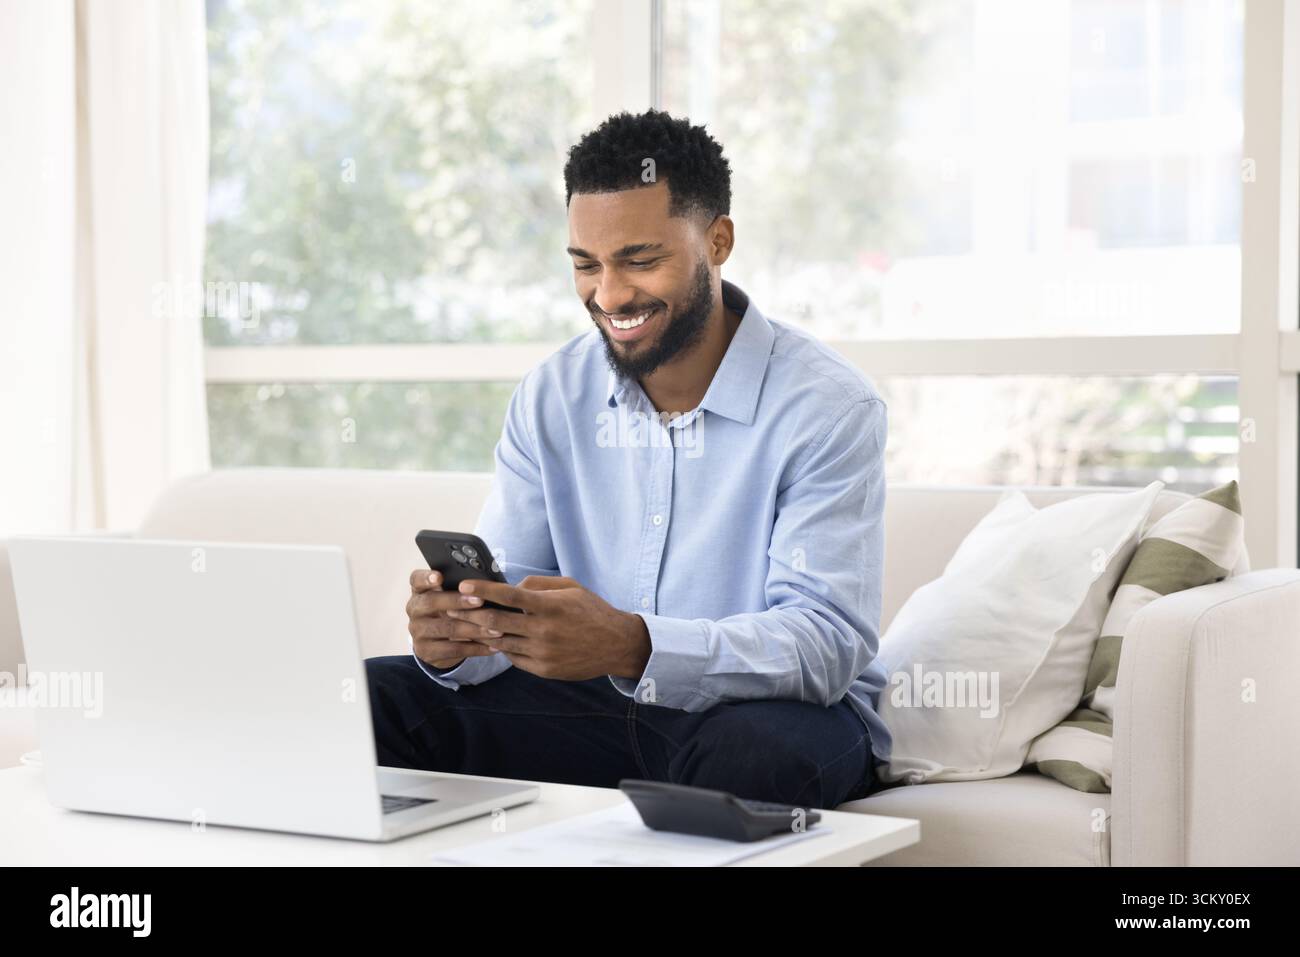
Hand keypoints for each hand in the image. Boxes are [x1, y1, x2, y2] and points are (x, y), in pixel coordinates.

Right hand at [406, 569, 505, 670]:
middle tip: (480, 600)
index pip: (416, 579)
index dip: (426, 578)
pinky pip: (454, 649)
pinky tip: (494, 646)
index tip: (439, 576)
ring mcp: (418, 632)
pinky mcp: (426, 651)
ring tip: (496, 629)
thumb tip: (487, 582)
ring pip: (447, 629)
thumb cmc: (450, 610)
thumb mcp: (450, 597)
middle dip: (457, 601)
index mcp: (420, 591)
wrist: (437, 642)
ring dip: (474, 629)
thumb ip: (462, 588)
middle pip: (431, 602)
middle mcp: (414, 609)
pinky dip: (476, 648)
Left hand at [444, 576, 651, 681]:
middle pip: (495, 622)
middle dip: (469, 614)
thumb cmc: (591, 611)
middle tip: (451, 608)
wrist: (616, 645)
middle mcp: (543, 631)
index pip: (508, 596)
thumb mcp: (570, 588)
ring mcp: (542, 653)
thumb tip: (511, 587)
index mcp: (549, 606)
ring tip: (466, 625)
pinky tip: (498, 640)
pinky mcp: (543, 670)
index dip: (482, 590)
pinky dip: (503, 648)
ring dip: (482, 633)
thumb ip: (538, 585)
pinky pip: (513, 658)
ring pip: (500, 642)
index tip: (463, 585)